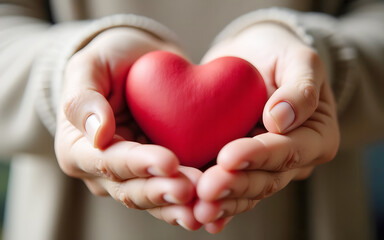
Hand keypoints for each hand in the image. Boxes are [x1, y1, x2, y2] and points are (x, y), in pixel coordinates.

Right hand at [55, 27, 201, 229]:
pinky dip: (191, 201)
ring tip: (205, 204)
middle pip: (131, 189)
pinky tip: (211, 205)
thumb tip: (98, 134)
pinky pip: (173, 191)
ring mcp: (133, 174)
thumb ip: (84, 99)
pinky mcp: (159, 172)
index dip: (138, 164)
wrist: (139, 63)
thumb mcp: (89, 67)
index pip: (107, 162)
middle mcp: (104, 171)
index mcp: (79, 149)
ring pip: (154, 198)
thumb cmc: (110, 61)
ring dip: (178, 204)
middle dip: (162, 191)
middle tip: (192, 190)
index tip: (169, 161)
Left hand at [194, 23, 339, 232]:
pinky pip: (231, 188)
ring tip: (196, 207)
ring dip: (223, 202)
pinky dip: (218, 204)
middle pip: (267, 179)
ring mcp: (266, 166)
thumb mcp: (300, 60)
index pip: (289, 150)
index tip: (228, 157)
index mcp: (316, 137)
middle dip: (236, 186)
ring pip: (247, 190)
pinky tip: (198, 215)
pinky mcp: (242, 167)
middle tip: (206, 189)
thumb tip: (281, 119)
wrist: (254, 58)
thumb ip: (300, 88)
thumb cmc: (280, 55)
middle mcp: (293, 160)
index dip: (258, 156)